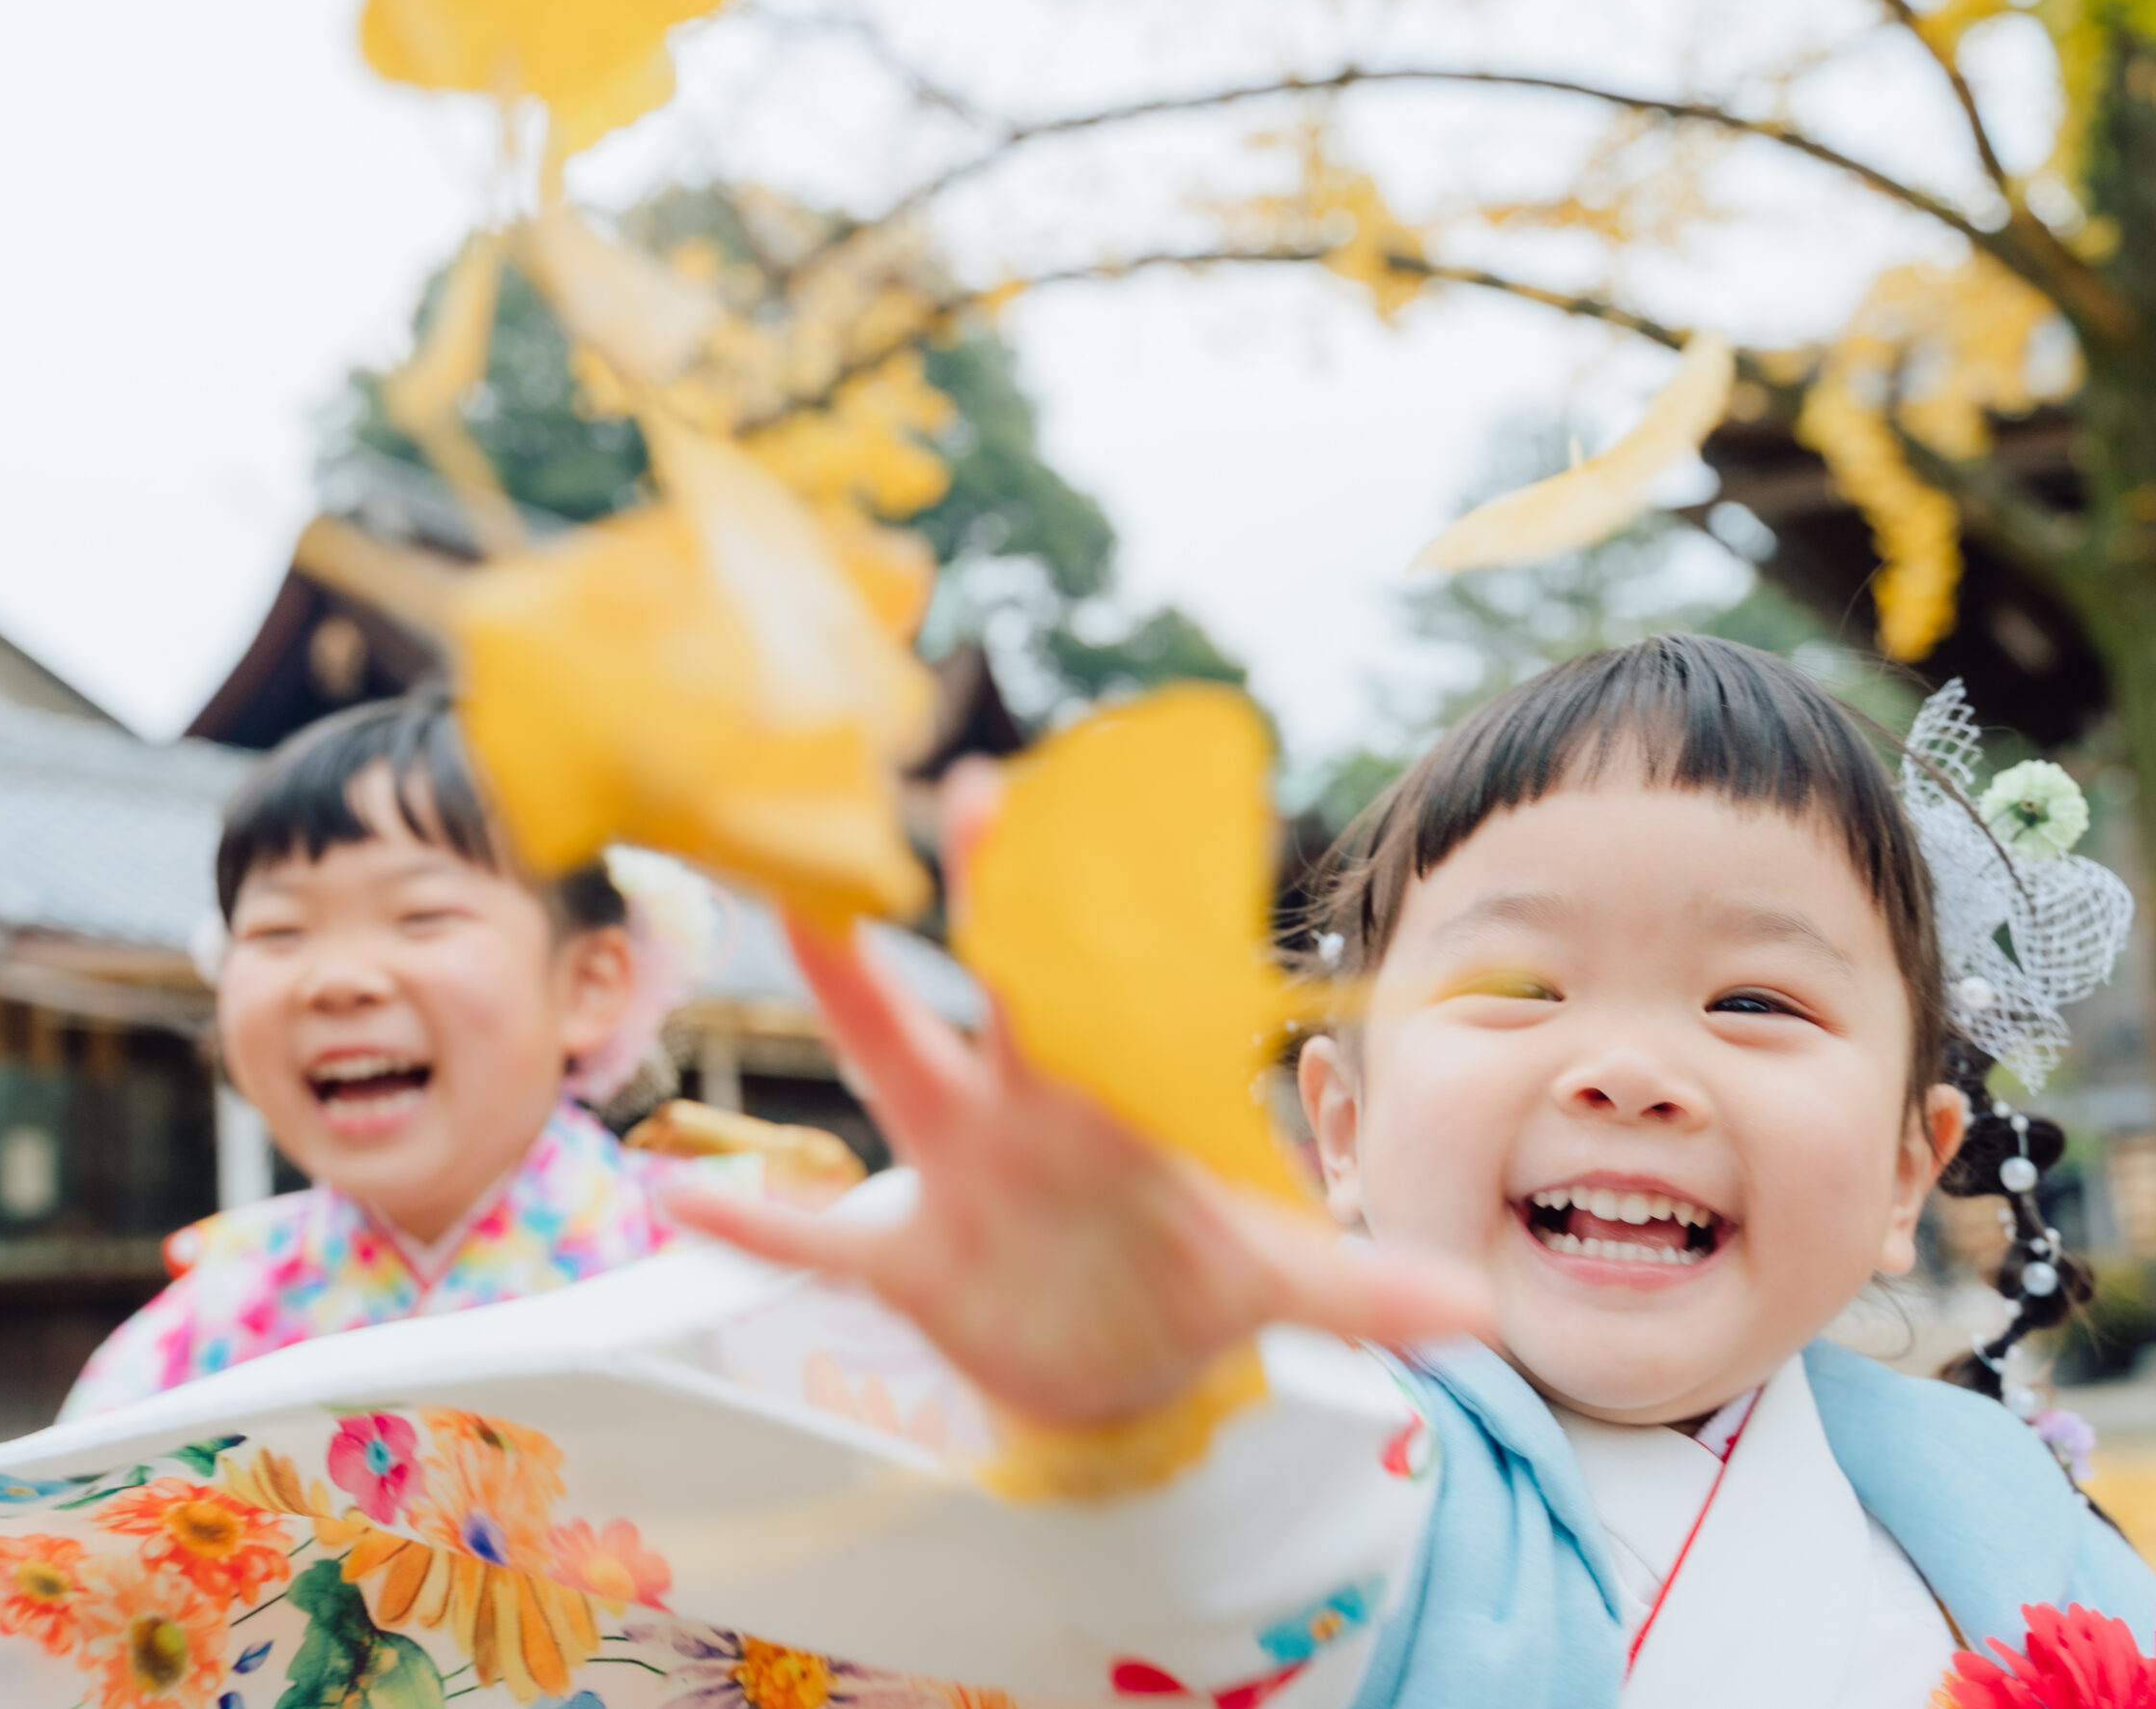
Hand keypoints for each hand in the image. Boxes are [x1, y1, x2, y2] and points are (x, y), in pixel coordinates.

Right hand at [663, 767, 1491, 1429]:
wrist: (1118, 1368)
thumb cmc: (1189, 1285)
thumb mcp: (1271, 1288)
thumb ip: (1356, 1292)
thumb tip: (1479, 1318)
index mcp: (1123, 1108)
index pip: (1128, 993)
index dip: (1141, 924)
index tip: (1133, 820)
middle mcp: (1031, 1114)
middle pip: (1009, 990)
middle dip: (995, 900)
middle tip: (974, 788)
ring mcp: (960, 1179)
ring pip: (897, 1066)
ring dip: (851, 992)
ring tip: (790, 897)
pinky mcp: (910, 1263)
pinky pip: (820, 1243)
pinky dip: (757, 1230)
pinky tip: (676, 1199)